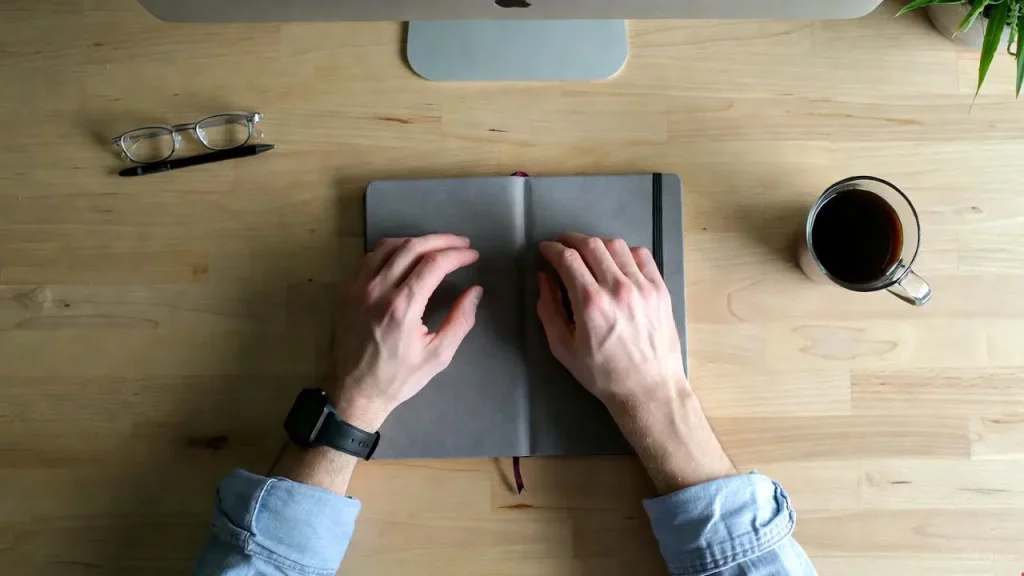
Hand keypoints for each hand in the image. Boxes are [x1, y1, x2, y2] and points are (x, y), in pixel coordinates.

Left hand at [330, 234, 482, 431]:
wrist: (355, 391)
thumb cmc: (399, 377)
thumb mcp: (438, 355)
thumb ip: (460, 321)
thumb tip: (475, 292)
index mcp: (402, 307)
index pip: (433, 263)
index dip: (457, 254)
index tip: (472, 255)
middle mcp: (378, 290)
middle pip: (412, 247)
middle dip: (441, 240)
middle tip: (461, 244)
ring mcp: (358, 288)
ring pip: (389, 246)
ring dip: (417, 241)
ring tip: (437, 246)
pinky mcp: (347, 291)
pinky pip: (371, 257)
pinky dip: (393, 250)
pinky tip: (407, 256)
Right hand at [537, 233, 733, 492]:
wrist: (648, 388)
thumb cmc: (602, 374)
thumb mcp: (563, 348)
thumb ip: (548, 309)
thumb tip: (544, 279)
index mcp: (591, 304)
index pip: (567, 258)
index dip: (552, 248)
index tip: (545, 250)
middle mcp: (617, 289)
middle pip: (591, 245)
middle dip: (571, 240)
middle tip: (562, 246)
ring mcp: (643, 287)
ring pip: (617, 245)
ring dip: (597, 243)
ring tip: (589, 252)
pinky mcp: (660, 290)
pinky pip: (642, 256)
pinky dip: (625, 252)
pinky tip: (617, 262)